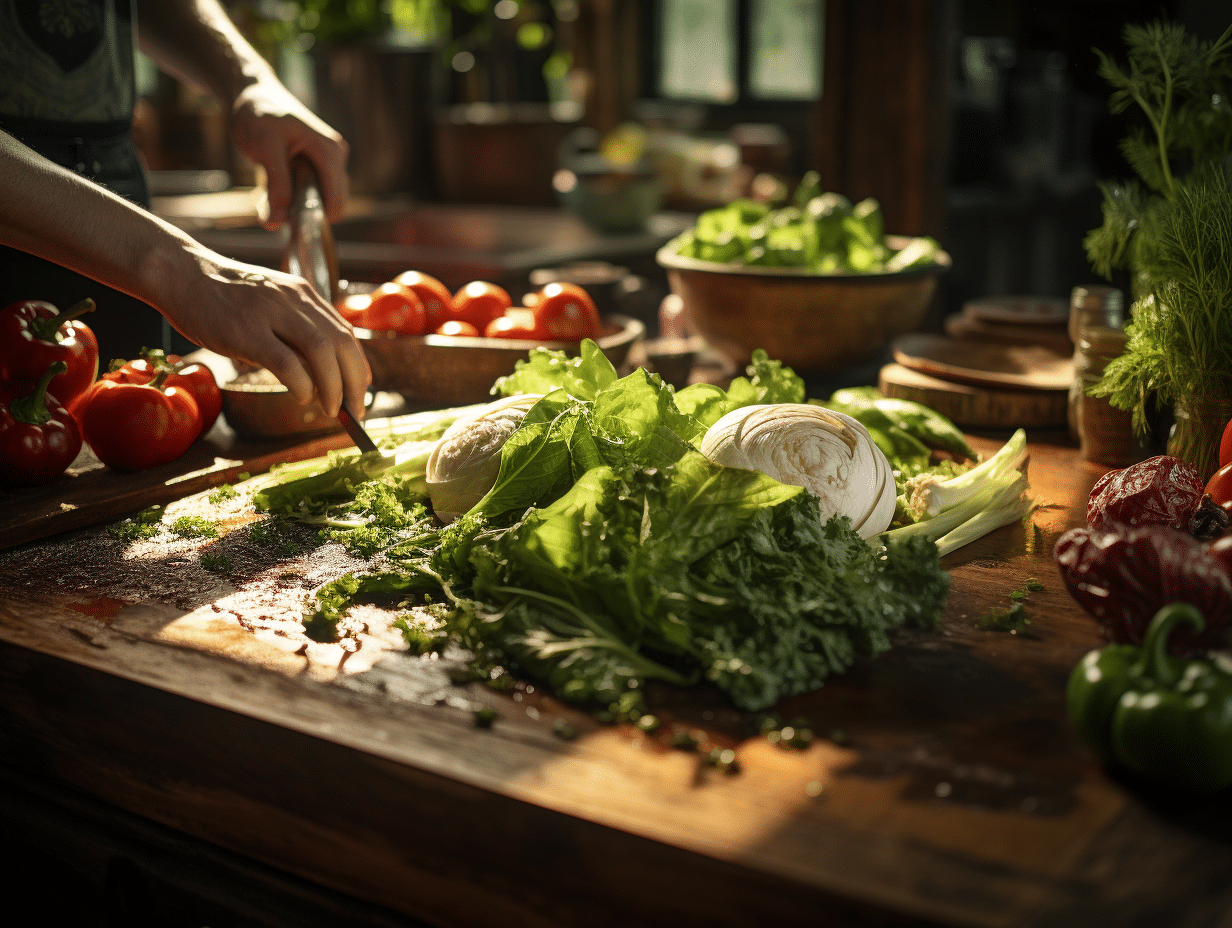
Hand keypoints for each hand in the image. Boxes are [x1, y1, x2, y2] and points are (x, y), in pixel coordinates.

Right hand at [165, 247, 369, 418]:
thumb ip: (295, 331)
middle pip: (341, 343)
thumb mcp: (270, 306)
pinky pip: (286, 362)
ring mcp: (270, 313)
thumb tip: (320, 375)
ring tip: (332, 409)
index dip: (358, 365)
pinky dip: (302, 384)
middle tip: (353, 409)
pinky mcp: (245, 331)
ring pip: (320, 351)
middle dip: (353, 381)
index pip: (345, 332)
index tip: (360, 390)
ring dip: (333, 386)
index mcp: (303, 294)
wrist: (180, 274)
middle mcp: (293, 300)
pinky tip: (302, 397)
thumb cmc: (223, 298)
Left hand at [230, 78, 349, 229]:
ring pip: (320, 199)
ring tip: (268, 192)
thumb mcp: (265, 149)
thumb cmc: (259, 114)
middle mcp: (336, 156)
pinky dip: (292, 196)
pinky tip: (272, 185)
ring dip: (295, 205)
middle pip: (330, 203)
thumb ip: (275, 186)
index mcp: (330, 151)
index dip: (313, 217)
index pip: (335, 200)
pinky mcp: (319, 165)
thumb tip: (276, 223)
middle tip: (270, 207)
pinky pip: (312, 191)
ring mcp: (329, 161)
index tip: (284, 222)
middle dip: (302, 212)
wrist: (252, 93)